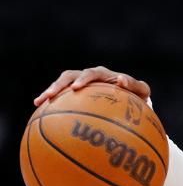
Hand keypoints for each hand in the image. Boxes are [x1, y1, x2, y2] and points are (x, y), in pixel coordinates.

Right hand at [34, 66, 150, 106]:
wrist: (132, 102)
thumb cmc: (138, 97)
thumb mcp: (142, 91)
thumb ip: (134, 85)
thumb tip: (121, 79)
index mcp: (104, 75)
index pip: (91, 73)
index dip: (83, 79)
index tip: (76, 88)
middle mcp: (89, 77)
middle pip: (69, 76)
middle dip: (58, 85)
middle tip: (50, 96)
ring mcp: (81, 85)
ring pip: (61, 85)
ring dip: (50, 92)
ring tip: (38, 102)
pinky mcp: (75, 94)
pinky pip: (61, 97)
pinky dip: (51, 103)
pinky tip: (40, 112)